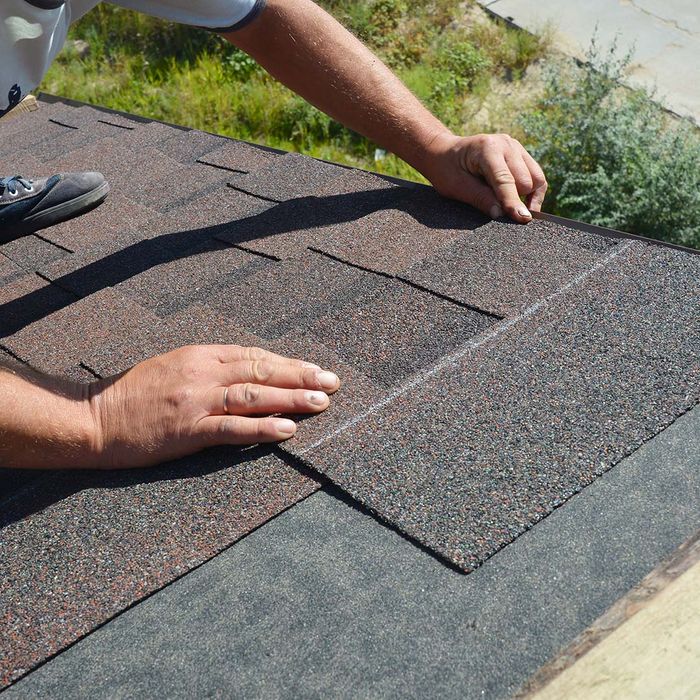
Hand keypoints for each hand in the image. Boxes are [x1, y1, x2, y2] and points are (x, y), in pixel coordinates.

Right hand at [88, 344, 339, 468]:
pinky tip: (287, 430)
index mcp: (200, 355)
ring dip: (292, 399)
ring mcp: (196, 401)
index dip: (289, 363)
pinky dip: (263, 429)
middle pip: (261, 371)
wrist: (93, 417)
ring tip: (322, 403)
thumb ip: (210, 367)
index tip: (315, 369)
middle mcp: (202, 373)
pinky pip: (232, 428)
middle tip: (333, 382)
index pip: (254, 356)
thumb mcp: (174, 366)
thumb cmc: (133, 394)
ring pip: (254, 396)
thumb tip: (249, 373)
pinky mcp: (187, 430)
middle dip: (301, 377)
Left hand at [423, 132, 547, 222]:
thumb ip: (480, 198)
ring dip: (528, 196)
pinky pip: (535, 175)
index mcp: (487, 149)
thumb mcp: (456, 187)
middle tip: (502, 212)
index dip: (513, 202)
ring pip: (536, 178)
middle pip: (526, 180)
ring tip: (513, 208)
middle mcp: (505, 144)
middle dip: (517, 200)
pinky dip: (531, 190)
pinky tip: (521, 202)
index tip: (522, 219)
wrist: (443, 152)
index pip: (506, 180)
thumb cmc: (446, 169)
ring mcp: (515, 146)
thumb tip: (501, 214)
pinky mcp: (520, 153)